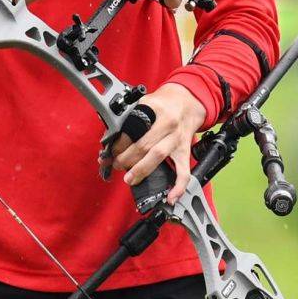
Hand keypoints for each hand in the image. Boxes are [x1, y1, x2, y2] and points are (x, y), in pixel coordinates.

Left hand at [104, 82, 207, 203]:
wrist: (188, 101)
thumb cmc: (162, 104)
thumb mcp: (144, 102)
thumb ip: (129, 117)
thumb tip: (109, 137)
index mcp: (154, 108)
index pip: (132, 128)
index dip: (118, 143)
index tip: (109, 151)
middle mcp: (168, 123)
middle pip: (143, 144)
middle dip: (125, 158)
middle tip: (115, 164)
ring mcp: (177, 139)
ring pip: (158, 156)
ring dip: (140, 169)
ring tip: (129, 178)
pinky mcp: (185, 151)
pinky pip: (184, 171)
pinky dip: (178, 186)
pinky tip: (170, 197)